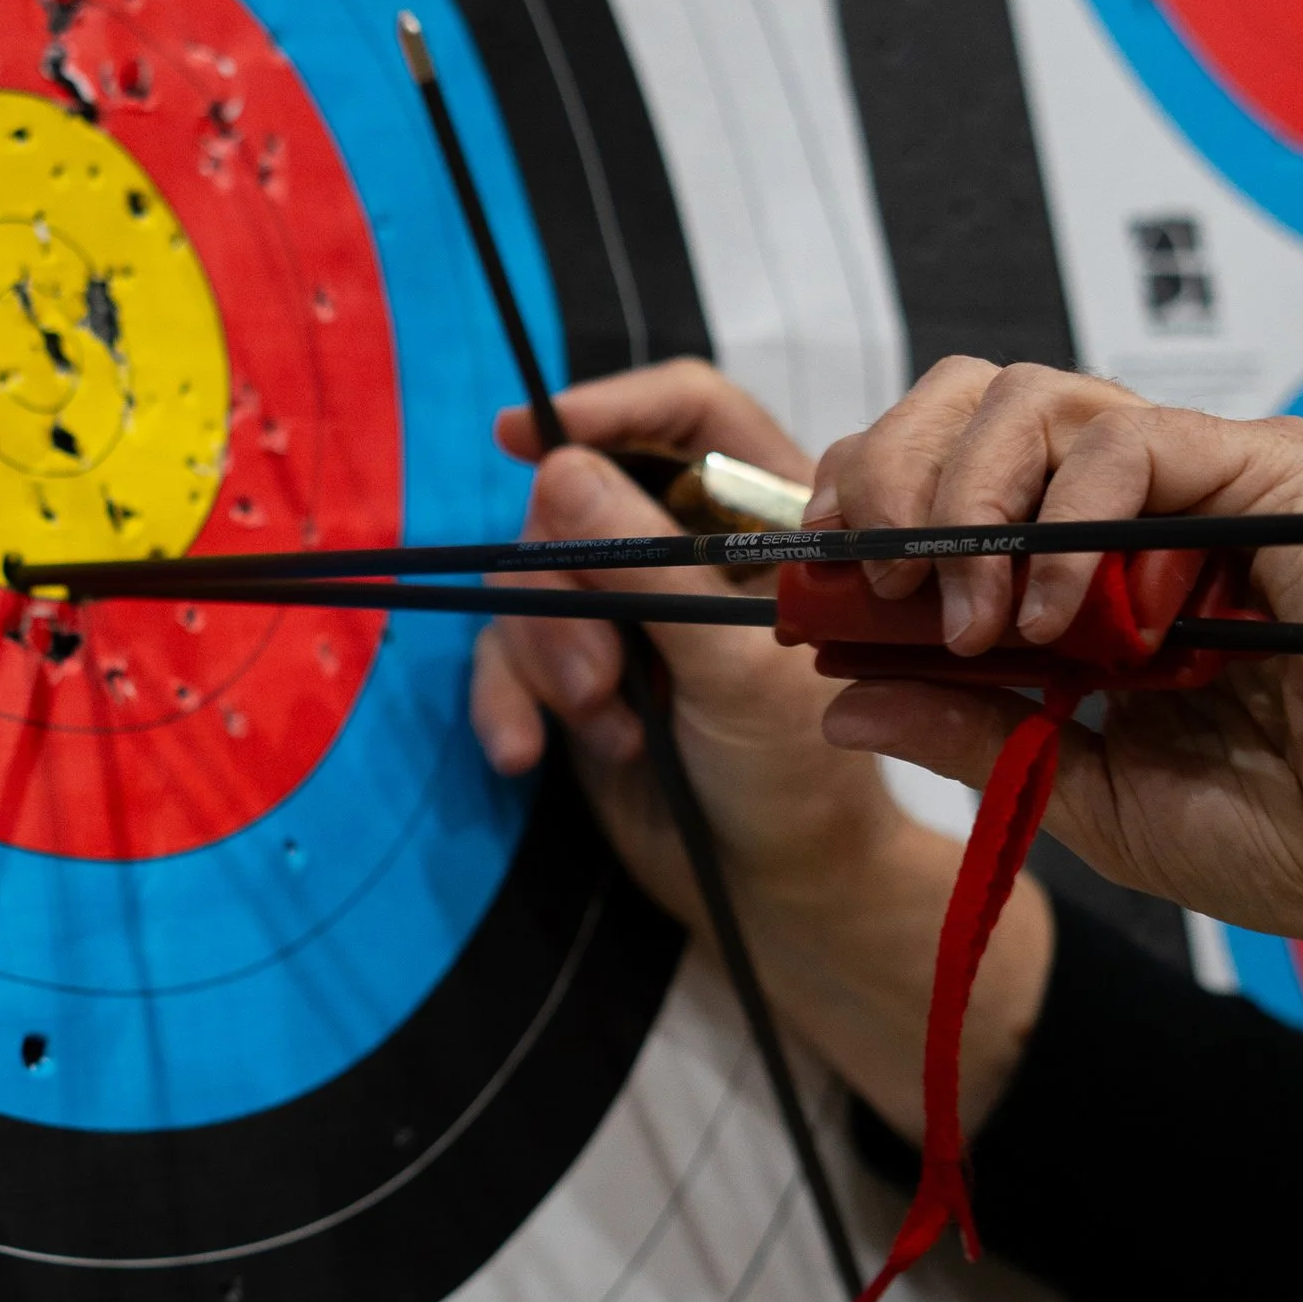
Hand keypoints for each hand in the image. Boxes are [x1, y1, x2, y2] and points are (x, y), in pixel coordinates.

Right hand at [469, 360, 1051, 1140]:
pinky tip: (523, 754)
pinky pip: (505, 650)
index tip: (528, 432)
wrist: (775, 895)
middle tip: (597, 674)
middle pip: (584, 498)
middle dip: (569, 586)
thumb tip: (557, 468)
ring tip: (603, 728)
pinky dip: (507, 698)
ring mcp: (629, 611)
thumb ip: (647, 568)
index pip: (688, 413)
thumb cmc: (797, 778)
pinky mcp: (579, 672)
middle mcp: (691, 549)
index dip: (613, 406)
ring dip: (546, 654)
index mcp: (766, 517)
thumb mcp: (732, 666)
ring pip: (534, 578)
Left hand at [814, 359, 1302, 939]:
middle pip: (972, 405)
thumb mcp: (1080, 786)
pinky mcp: (1262, 468)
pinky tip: (1065, 618)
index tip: (826, 572)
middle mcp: (1132, 507)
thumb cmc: (1283, 824)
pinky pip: (1132, 440)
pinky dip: (1073, 520)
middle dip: (896, 477)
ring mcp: (1196, 479)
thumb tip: (842, 701)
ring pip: (1034, 400)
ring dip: (972, 497)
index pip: (948, 470)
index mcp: (1084, 571)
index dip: (872, 496)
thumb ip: (966, 732)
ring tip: (975, 614)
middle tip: (883, 581)